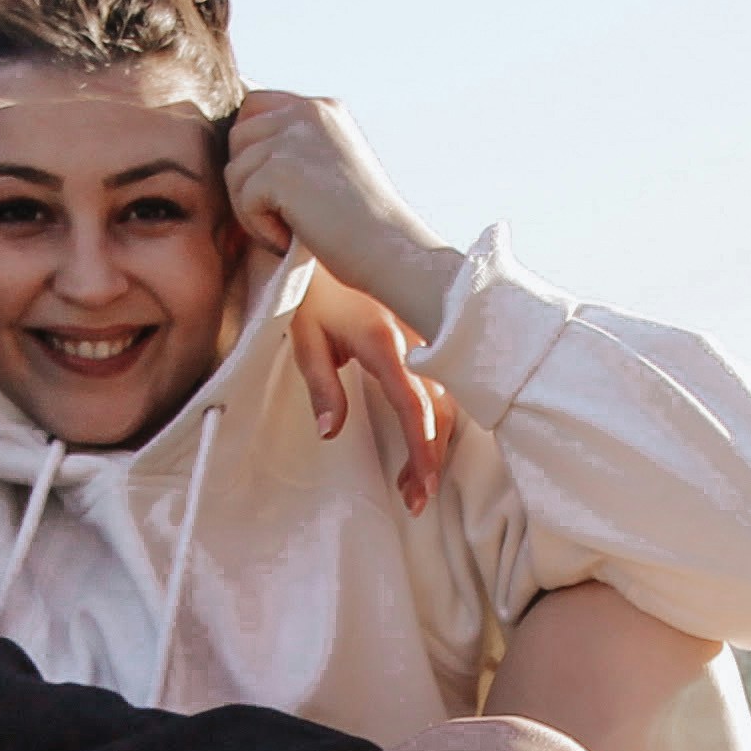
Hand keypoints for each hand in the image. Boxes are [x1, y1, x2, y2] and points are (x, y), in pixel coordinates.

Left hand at [225, 93, 462, 327]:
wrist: (392, 251)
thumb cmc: (362, 226)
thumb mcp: (330, 167)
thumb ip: (294, 148)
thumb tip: (238, 154)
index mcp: (322, 108)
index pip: (256, 107)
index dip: (252, 147)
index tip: (274, 189)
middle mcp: (308, 111)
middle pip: (239, 136)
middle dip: (248, 180)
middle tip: (282, 217)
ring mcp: (293, 137)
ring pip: (235, 170)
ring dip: (252, 209)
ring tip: (290, 231)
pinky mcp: (281, 169)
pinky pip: (243, 199)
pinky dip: (260, 228)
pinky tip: (291, 239)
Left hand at [275, 266, 452, 514]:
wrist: (327, 249)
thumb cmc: (311, 296)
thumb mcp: (305, 340)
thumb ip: (321, 386)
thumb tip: (330, 432)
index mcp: (383, 341)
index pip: (413, 403)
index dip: (422, 447)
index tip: (423, 486)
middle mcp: (413, 341)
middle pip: (438, 409)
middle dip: (431, 457)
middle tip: (416, 501)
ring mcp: (422, 340)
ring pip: (446, 400)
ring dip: (434, 444)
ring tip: (414, 484)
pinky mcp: (424, 341)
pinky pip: (441, 385)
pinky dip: (436, 420)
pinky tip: (422, 445)